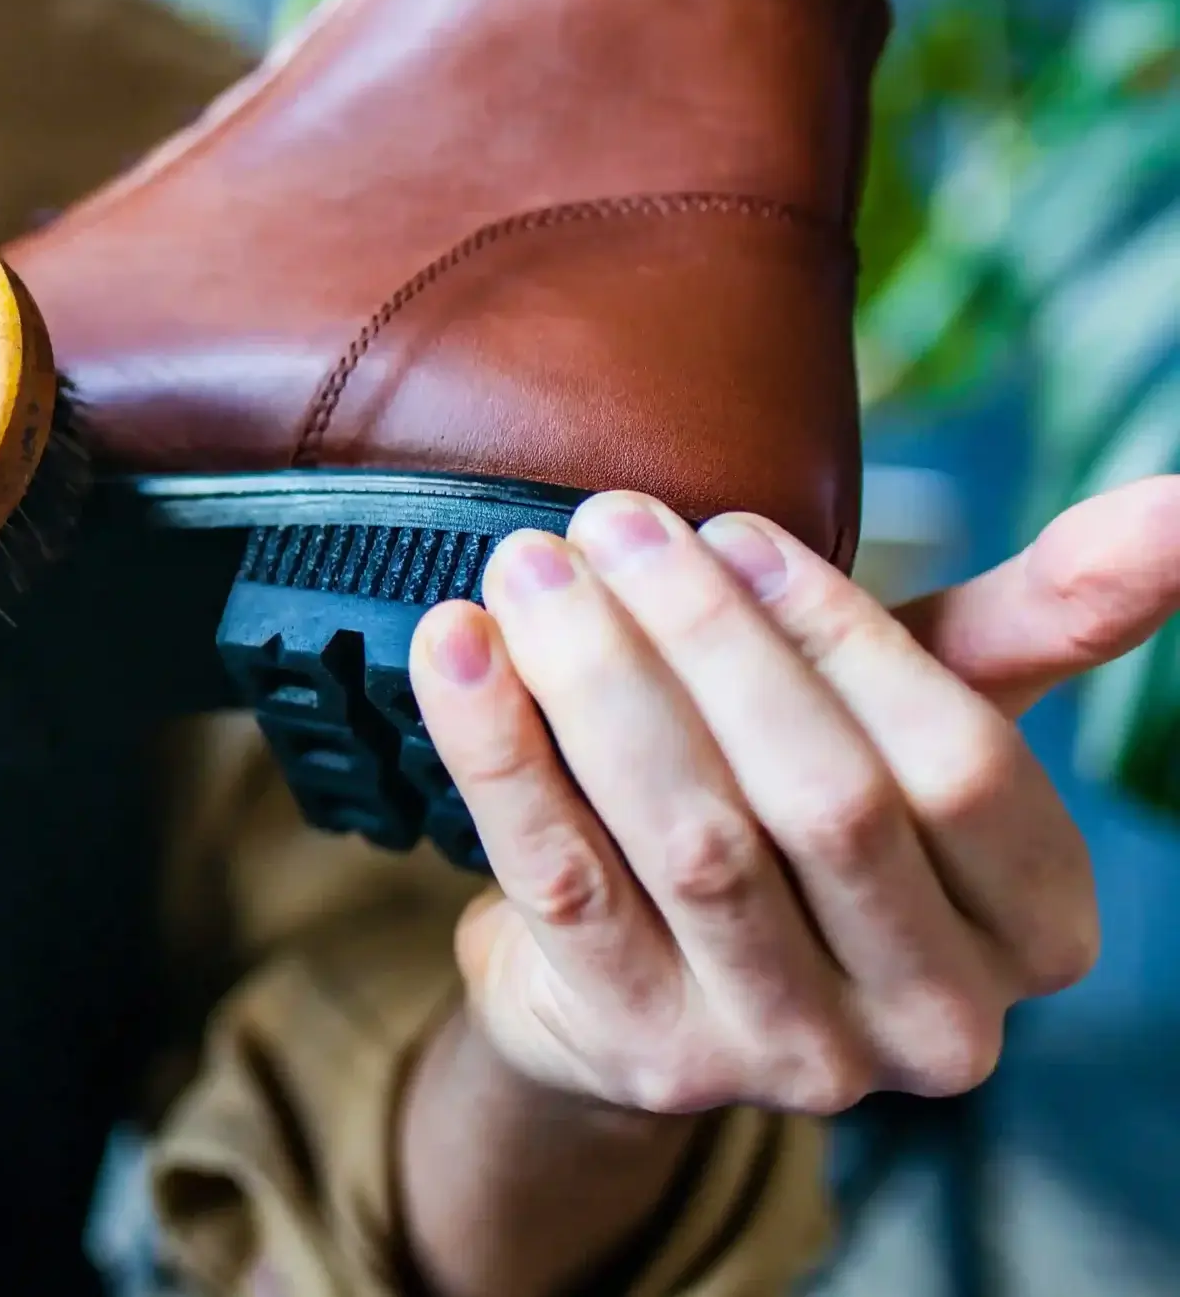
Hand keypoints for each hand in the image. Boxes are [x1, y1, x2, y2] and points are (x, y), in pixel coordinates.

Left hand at [405, 476, 1179, 1118]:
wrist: (647, 980)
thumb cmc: (804, 815)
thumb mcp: (920, 722)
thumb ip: (1034, 623)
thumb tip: (1176, 503)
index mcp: (1036, 933)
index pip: (959, 766)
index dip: (842, 638)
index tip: (734, 529)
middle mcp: (933, 1023)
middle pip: (822, 801)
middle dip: (704, 641)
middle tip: (606, 520)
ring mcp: (785, 1057)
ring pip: (688, 840)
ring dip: (596, 680)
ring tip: (529, 563)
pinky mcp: (640, 1055)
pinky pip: (558, 880)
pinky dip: (497, 749)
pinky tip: (452, 646)